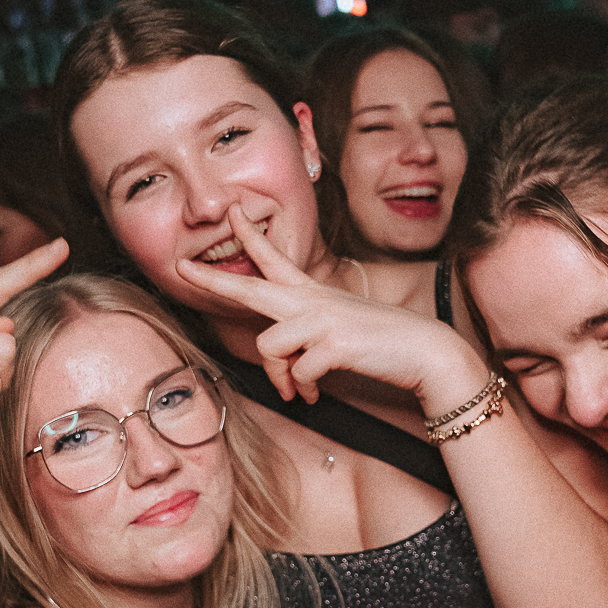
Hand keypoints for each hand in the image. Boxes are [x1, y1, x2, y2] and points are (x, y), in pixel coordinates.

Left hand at [175, 204, 477, 403]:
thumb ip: (307, 345)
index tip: (232, 214)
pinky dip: (304, 388)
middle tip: (182, 269)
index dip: (250, 235)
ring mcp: (321, 319)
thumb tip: (289, 373)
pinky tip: (316, 393)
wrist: (425, 350)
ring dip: (280, 377)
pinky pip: (299, 372)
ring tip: (298, 391)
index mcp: (312, 293)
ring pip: (269, 346)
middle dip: (214, 281)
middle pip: (251, 288)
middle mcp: (312, 300)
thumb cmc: (382, 342)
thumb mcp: (339, 333)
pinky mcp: (333, 343)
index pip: (275, 258)